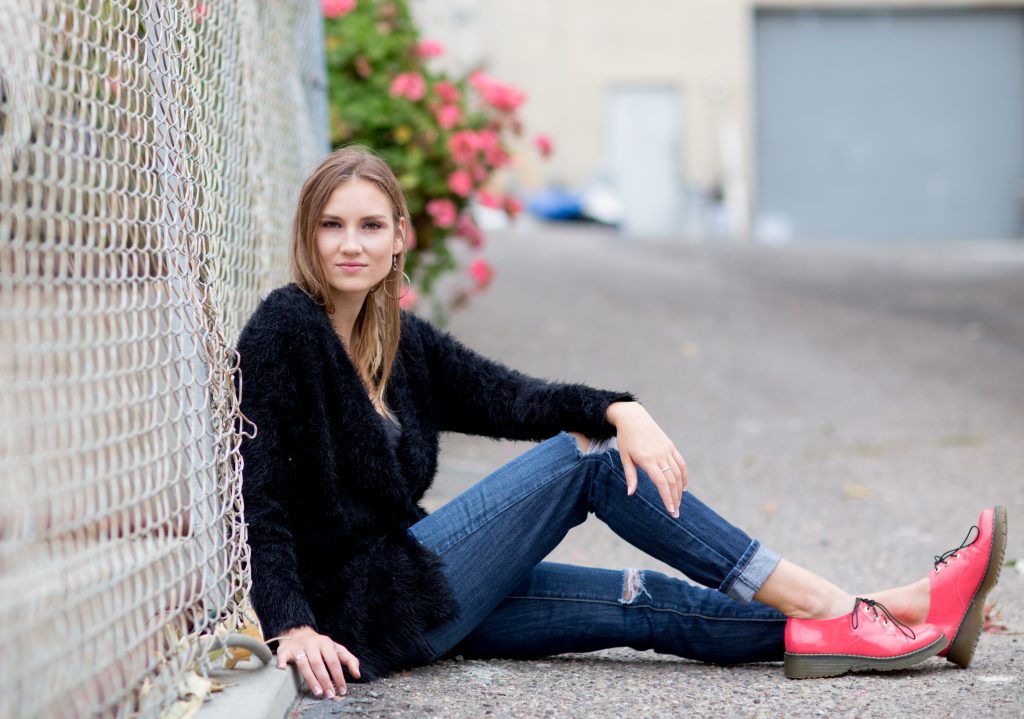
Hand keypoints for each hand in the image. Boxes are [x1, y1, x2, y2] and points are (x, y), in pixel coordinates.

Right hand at [276, 625, 359, 697]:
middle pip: (319, 664)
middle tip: (330, 695)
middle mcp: (312, 644)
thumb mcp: (336, 649)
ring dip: (311, 679)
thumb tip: (358, 674)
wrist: (298, 632)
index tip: (342, 690)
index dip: (338, 676)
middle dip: (325, 680)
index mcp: (326, 643)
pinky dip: (282, 662)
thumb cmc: (320, 645)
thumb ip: (349, 660)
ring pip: (304, 664)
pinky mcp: (285, 650)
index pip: (333, 661)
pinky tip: (282, 669)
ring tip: (318, 692)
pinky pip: (283, 656)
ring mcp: (298, 647)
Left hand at [606, 402, 687, 516]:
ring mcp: (667, 450)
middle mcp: (660, 455)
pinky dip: (684, 476)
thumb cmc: (626, 438)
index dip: (667, 497)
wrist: (633, 417)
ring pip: (678, 473)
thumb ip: (630, 476)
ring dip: (680, 490)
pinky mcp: (670, 446)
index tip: (670, 510)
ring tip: (678, 503)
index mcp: (647, 459)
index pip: (661, 483)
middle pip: (672, 480)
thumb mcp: (624, 457)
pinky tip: (683, 487)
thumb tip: (630, 494)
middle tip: (675, 513)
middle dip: (675, 498)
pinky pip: (681, 463)